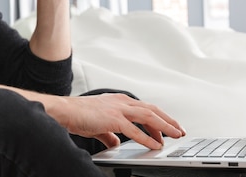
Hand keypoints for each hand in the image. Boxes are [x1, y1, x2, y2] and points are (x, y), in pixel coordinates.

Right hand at [51, 93, 185, 148]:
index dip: (160, 117)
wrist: (65, 111)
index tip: (169, 127)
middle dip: (168, 121)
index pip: (145, 108)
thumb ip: (109, 133)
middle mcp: (122, 102)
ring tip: (174, 136)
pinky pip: (135, 130)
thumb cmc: (78, 115)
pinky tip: (155, 145)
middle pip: (152, 110)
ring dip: (164, 127)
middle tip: (180, 131)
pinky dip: (147, 138)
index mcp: (119, 100)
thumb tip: (115, 143)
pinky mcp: (113, 119)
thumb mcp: (98, 124)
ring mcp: (118, 109)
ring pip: (149, 116)